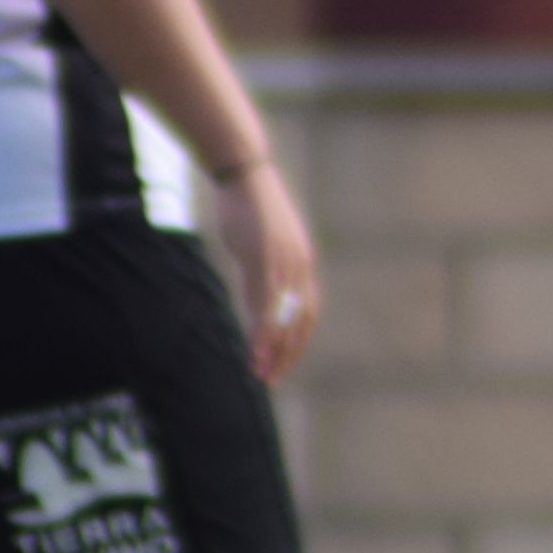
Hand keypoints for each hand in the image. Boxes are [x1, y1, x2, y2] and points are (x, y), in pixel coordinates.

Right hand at [203, 155, 321, 380]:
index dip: (298, 341)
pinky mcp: (267, 257)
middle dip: (288, 353)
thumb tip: (259, 310)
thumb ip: (261, 280)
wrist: (244, 174)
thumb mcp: (258, 250)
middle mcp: (301, 267)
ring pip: (285, 315)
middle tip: (273, 379)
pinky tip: (257, 345)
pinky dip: (265, 326)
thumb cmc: (248, 210)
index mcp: (303, 265)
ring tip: (261, 371)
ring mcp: (286, 263)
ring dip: (274, 347)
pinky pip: (268, 300)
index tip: (285, 363)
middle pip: (301, 321)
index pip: (308, 314)